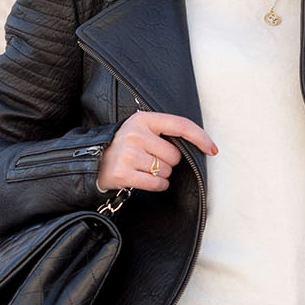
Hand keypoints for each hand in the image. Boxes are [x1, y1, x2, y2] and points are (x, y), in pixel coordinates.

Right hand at [97, 111, 217, 193]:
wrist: (91, 161)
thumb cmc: (123, 146)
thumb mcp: (139, 129)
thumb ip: (163, 132)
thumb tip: (196, 144)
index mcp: (143, 119)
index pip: (180, 125)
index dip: (200, 137)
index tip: (212, 149)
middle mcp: (135, 134)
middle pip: (174, 155)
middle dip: (168, 162)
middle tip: (150, 159)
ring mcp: (129, 154)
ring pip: (166, 171)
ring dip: (161, 174)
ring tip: (143, 168)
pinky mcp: (124, 173)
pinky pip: (157, 184)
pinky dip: (156, 185)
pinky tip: (143, 179)